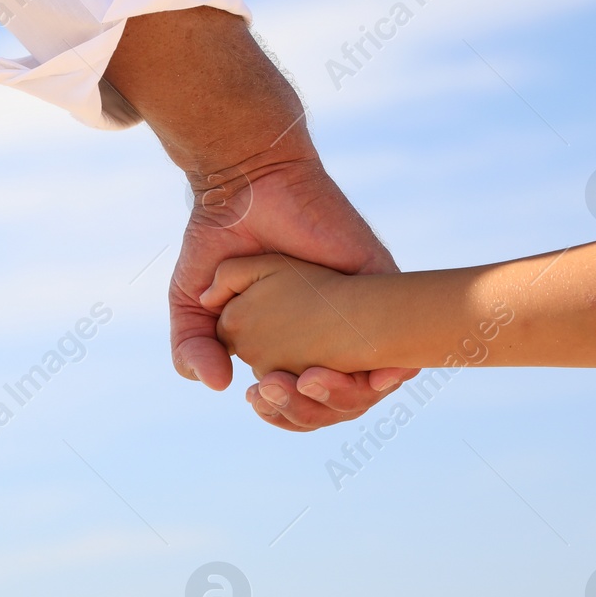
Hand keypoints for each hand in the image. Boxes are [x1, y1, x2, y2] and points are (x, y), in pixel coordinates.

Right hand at [102, 7, 414, 429]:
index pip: (301, 402)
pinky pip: (403, 337)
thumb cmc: (219, 239)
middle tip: (273, 387)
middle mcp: (330, 335)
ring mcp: (360, 311)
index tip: (255, 395)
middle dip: (308, 409)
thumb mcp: (192, 303)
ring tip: (304, 380)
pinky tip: (358, 374)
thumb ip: (192, 347)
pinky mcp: (382, 281)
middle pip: (339, 403)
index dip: (282, 413)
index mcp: (292, 346)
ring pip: (373, 382)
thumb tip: (218, 388)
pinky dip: (386, 368)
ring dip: (342, 395)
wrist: (244, 184)